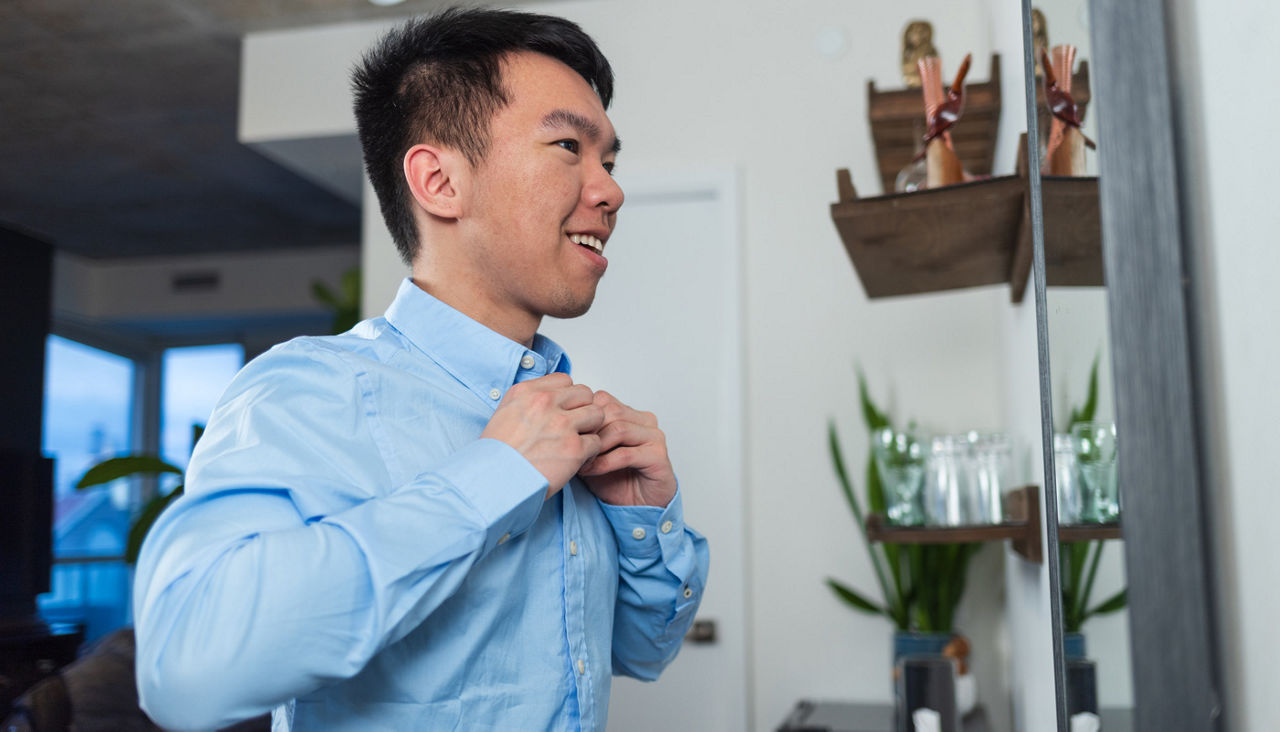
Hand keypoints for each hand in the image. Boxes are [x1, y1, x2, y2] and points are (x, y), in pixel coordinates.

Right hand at [480, 373, 604, 496]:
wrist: (493, 482)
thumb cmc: (497, 456)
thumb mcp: (505, 414)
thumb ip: (529, 402)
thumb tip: (549, 399)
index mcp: (527, 392)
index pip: (565, 380)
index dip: (568, 397)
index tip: (563, 411)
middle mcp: (545, 403)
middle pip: (585, 394)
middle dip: (582, 411)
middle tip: (574, 428)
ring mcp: (562, 424)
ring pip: (597, 414)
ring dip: (590, 429)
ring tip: (578, 443)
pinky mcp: (574, 448)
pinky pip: (596, 442)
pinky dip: (590, 454)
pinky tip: (576, 461)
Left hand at [577, 391, 676, 506]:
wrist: (638, 506)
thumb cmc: (615, 480)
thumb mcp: (590, 454)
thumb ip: (581, 435)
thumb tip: (555, 423)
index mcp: (630, 414)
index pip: (602, 399)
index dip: (582, 415)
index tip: (566, 435)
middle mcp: (645, 421)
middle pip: (610, 411)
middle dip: (588, 431)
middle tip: (571, 449)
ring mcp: (654, 436)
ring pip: (618, 429)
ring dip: (595, 447)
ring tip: (581, 462)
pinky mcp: (659, 456)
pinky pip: (626, 453)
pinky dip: (604, 462)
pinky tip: (592, 471)